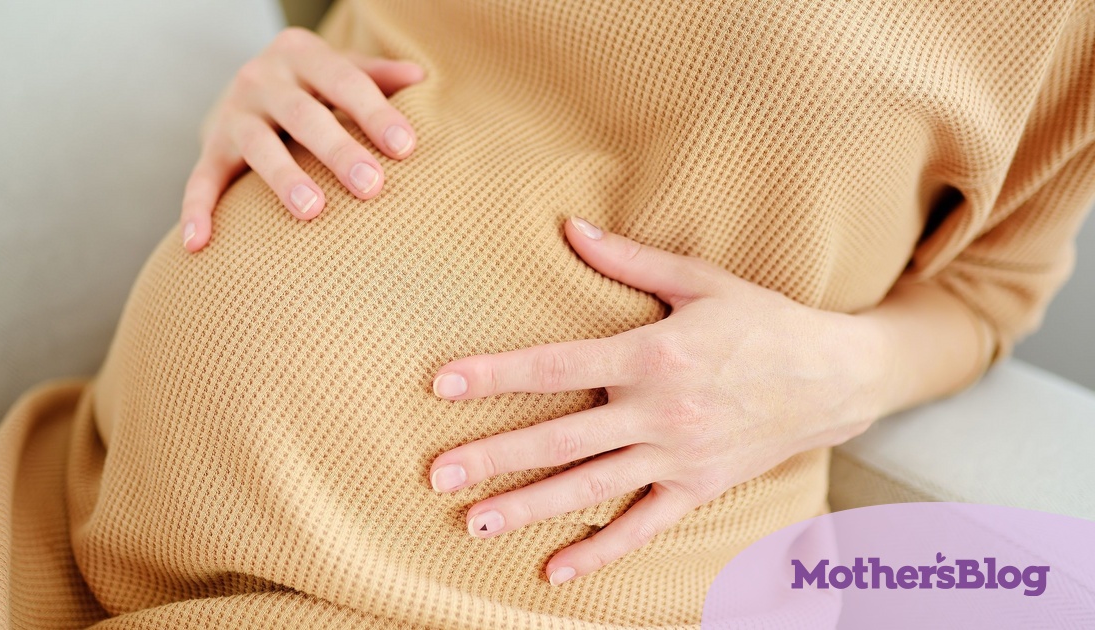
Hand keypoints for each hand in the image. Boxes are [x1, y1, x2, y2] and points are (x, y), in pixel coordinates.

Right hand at [181, 27, 425, 251]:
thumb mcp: (342, 69)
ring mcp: (233, 113)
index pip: (344, 80)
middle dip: (337, 149)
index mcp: (302, 55)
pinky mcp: (210, 147)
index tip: (405, 147)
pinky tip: (200, 244)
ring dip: (284, 178)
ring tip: (312, 211)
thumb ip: (378, 76)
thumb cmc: (316, 85)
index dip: (374, 113)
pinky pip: (201, 180)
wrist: (251, 86)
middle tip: (370, 185)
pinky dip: (197, 210)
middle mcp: (263, 79)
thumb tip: (420, 77)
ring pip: (258, 146)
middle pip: (303, 114)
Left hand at [426, 216, 889, 584]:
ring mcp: (677, 457)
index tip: (443, 383)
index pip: (556, 366)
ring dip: (529, 507)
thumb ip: (628, 261)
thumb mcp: (700, 281)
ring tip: (473, 524)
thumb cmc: (763, 321)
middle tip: (437, 474)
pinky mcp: (698, 488)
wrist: (836, 376)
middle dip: (493, 456)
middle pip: (559, 438)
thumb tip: (569, 227)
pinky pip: (643, 526)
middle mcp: (657, 412)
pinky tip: (556, 570)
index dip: (496, 374)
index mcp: (650, 355)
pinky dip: (600, 551)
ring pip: (590, 487)